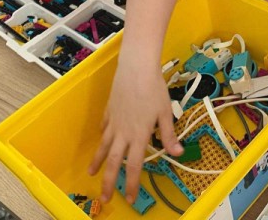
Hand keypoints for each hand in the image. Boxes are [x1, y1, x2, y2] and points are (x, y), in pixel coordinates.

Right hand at [88, 58, 182, 203]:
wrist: (136, 68)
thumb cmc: (154, 89)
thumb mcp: (165, 112)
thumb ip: (168, 134)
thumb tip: (176, 153)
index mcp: (139, 135)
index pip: (134, 166)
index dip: (132, 184)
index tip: (130, 198)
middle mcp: (123, 132)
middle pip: (114, 163)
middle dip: (109, 182)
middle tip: (104, 198)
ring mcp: (114, 122)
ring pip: (103, 147)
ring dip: (98, 162)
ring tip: (91, 173)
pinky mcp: (109, 110)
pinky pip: (104, 127)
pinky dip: (102, 136)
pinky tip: (101, 139)